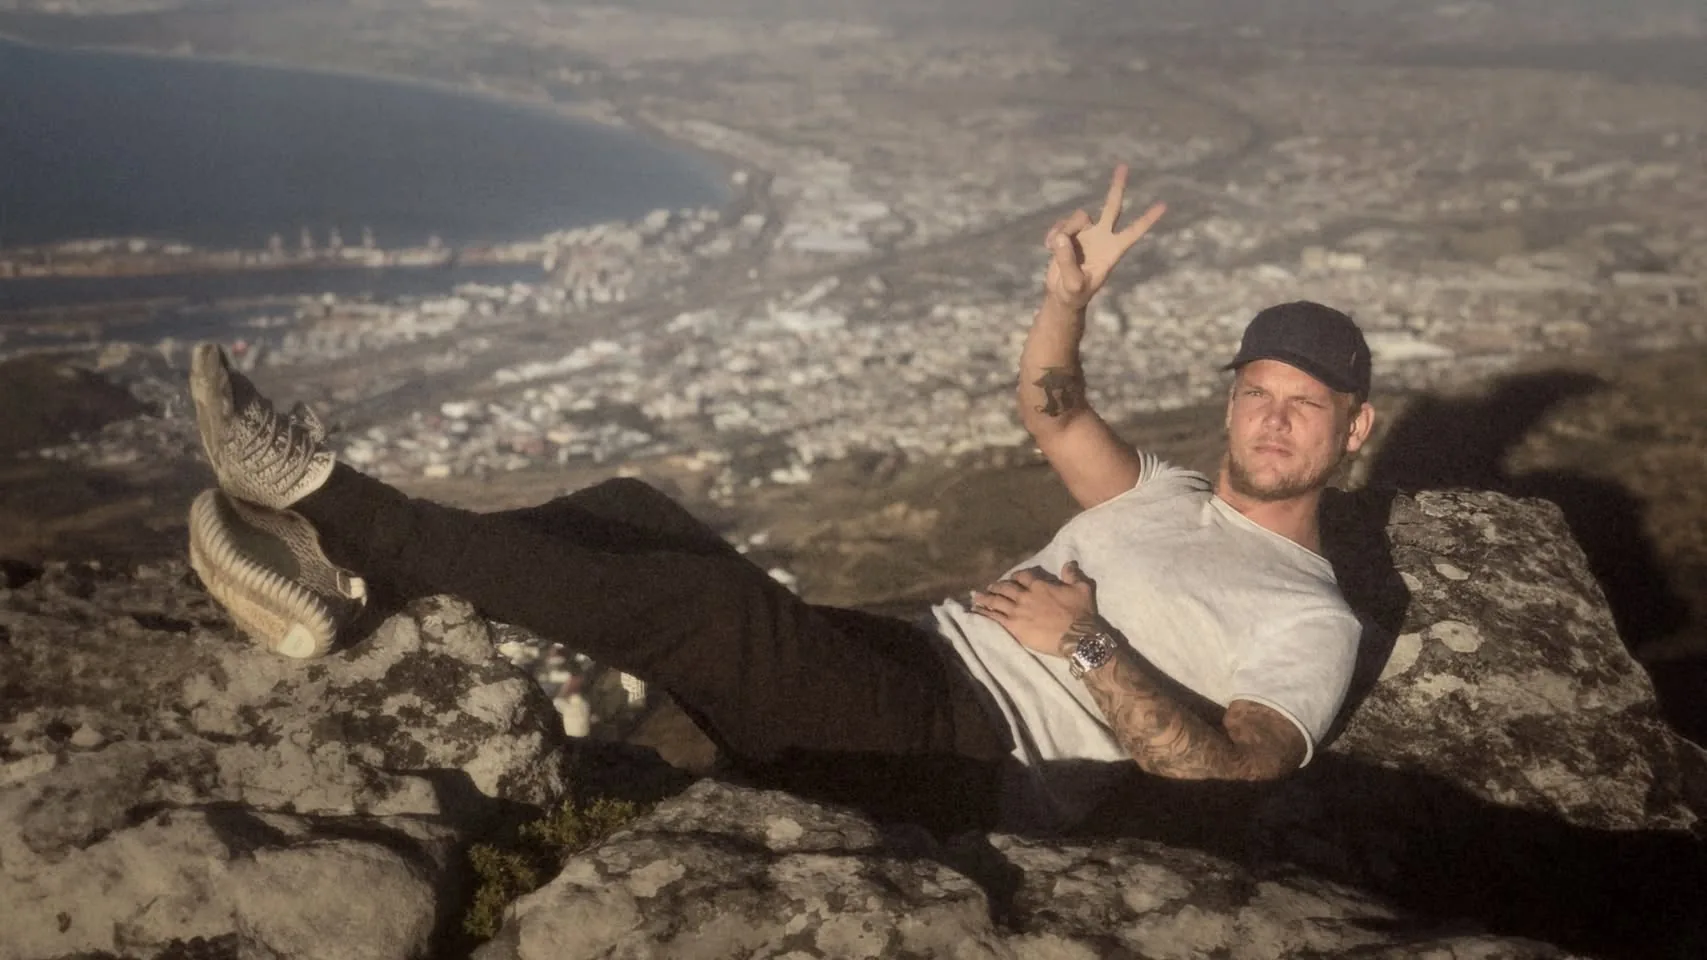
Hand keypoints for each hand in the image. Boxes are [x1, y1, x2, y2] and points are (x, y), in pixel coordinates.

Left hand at [970, 562, 1098, 656]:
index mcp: (1039, 586)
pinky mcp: (1014, 627)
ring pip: (997, 601)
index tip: (1012, 578)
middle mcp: (1025, 596)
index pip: (1022, 576)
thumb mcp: (1081, 589)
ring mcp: (1017, 611)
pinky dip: (984, 613)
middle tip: (990, 586)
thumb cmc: (1081, 613)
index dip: (1016, 576)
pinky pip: (995, 618)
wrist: (1077, 636)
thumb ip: (1072, 575)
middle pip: (1006, 588)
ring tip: (977, 597)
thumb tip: (1069, 564)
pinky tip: (976, 612)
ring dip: (986, 598)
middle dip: (997, 586)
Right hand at [1043, 165, 1165, 311]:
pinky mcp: (1069, 233)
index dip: (1147, 219)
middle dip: (1117, 187)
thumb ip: (1067, 261)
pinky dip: (1053, 235)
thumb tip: (1062, 237)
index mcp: (1113, 251)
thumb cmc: (1074, 294)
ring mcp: (1086, 233)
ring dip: (1064, 230)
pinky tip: (1048, 247)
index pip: (1134, 231)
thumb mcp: (1073, 284)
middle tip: (1124, 166)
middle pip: (1113, 206)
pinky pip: (1061, 224)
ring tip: (1054, 249)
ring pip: (1077, 217)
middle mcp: (1102, 237)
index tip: (1163, 205)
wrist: (1062, 295)